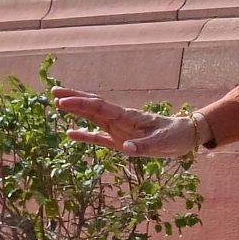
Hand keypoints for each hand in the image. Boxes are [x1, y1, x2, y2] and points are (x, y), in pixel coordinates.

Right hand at [51, 88, 197, 156]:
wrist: (184, 137)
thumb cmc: (174, 136)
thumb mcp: (162, 142)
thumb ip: (143, 145)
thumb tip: (125, 147)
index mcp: (128, 117)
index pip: (100, 107)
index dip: (81, 104)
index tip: (63, 100)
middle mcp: (120, 120)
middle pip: (93, 106)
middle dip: (74, 99)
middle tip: (53, 92)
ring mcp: (118, 128)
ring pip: (93, 117)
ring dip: (76, 111)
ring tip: (57, 103)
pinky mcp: (120, 140)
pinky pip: (99, 136)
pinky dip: (85, 134)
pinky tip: (70, 133)